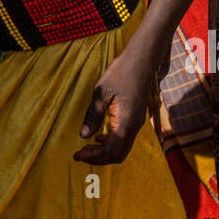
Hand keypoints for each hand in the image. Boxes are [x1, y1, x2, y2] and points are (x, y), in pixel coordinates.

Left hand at [75, 44, 169, 164]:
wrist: (142, 60)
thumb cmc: (120, 72)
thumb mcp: (101, 92)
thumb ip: (93, 115)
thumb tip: (83, 136)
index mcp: (126, 121)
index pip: (110, 150)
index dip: (93, 156)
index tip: (77, 154)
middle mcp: (134, 126)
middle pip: (118, 155)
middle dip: (98, 159)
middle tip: (80, 154)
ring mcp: (137, 123)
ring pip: (123, 149)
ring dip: (105, 153)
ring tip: (87, 148)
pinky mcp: (136, 118)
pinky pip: (125, 140)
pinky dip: (112, 144)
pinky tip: (99, 136)